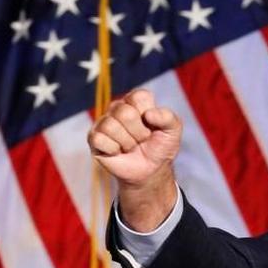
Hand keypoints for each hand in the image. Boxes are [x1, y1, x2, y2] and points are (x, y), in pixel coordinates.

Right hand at [89, 89, 182, 230]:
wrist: (151, 170)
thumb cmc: (160, 147)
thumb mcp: (173, 131)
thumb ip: (168, 118)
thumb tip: (148, 114)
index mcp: (136, 101)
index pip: (139, 97)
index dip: (149, 115)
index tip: (152, 126)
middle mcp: (118, 107)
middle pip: (125, 113)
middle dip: (139, 133)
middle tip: (142, 140)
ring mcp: (104, 122)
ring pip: (111, 126)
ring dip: (127, 143)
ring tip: (131, 146)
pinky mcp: (94, 138)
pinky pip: (99, 139)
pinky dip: (113, 149)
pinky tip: (118, 151)